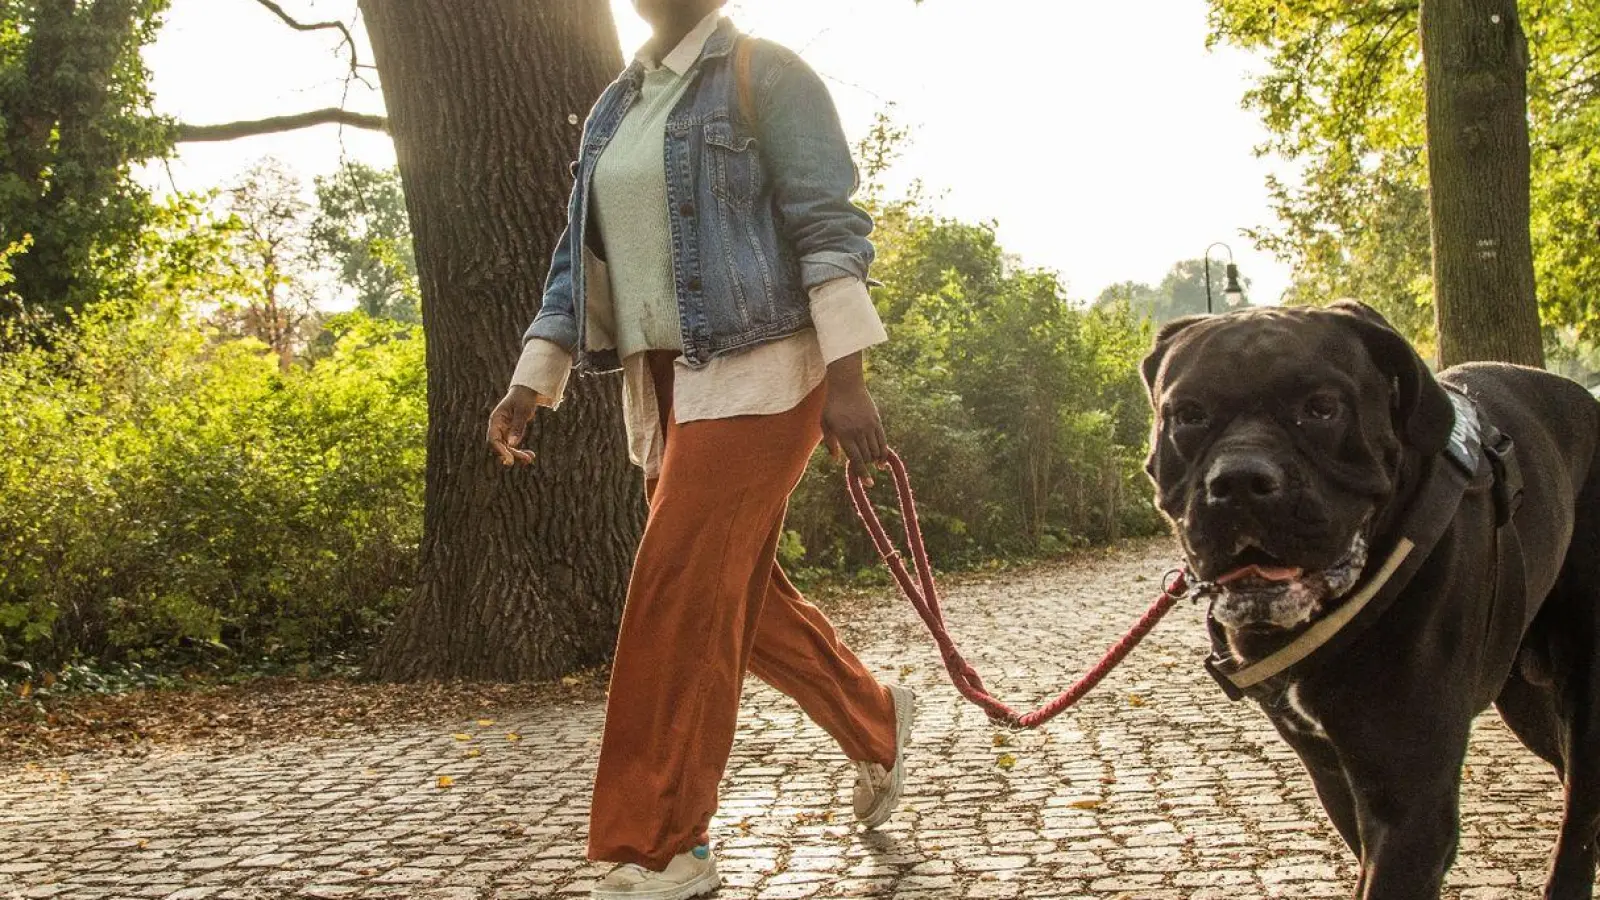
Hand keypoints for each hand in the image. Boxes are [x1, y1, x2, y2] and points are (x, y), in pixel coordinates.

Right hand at [487, 385, 539, 466]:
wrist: (527, 392)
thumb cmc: (523, 399)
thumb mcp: (522, 411)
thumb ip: (517, 427)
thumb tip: (511, 444)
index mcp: (496, 420)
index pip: (493, 439)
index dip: (499, 451)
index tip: (510, 460)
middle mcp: (497, 427)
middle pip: (499, 446)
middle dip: (511, 454)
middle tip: (527, 460)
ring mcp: (504, 431)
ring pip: (506, 449)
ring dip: (517, 455)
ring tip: (530, 459)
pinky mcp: (511, 434)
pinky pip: (513, 447)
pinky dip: (521, 452)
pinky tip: (531, 455)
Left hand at [821, 354, 888, 486]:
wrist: (846, 385)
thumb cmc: (832, 406)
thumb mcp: (825, 424)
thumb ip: (830, 444)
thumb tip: (837, 461)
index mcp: (844, 435)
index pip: (856, 459)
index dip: (863, 473)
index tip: (869, 484)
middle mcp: (858, 432)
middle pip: (867, 456)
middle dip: (866, 466)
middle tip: (863, 470)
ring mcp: (869, 426)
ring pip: (876, 450)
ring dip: (874, 460)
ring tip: (873, 465)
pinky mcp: (877, 421)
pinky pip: (883, 440)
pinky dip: (883, 452)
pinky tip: (882, 460)